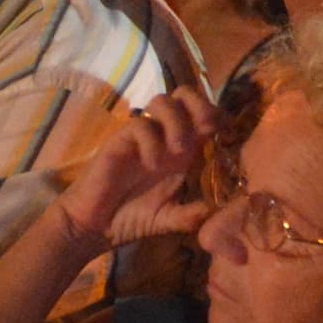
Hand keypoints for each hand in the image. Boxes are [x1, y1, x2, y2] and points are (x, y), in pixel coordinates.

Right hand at [53, 87, 217, 254]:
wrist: (93, 227)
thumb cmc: (130, 219)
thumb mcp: (166, 220)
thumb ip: (188, 216)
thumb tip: (211, 212)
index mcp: (181, 152)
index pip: (204, 115)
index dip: (219, 116)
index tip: (229, 134)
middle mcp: (164, 137)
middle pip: (185, 95)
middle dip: (201, 106)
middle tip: (205, 131)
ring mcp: (141, 137)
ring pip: (163, 101)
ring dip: (177, 122)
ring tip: (178, 152)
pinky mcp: (119, 141)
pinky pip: (140, 124)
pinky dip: (152, 140)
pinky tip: (152, 163)